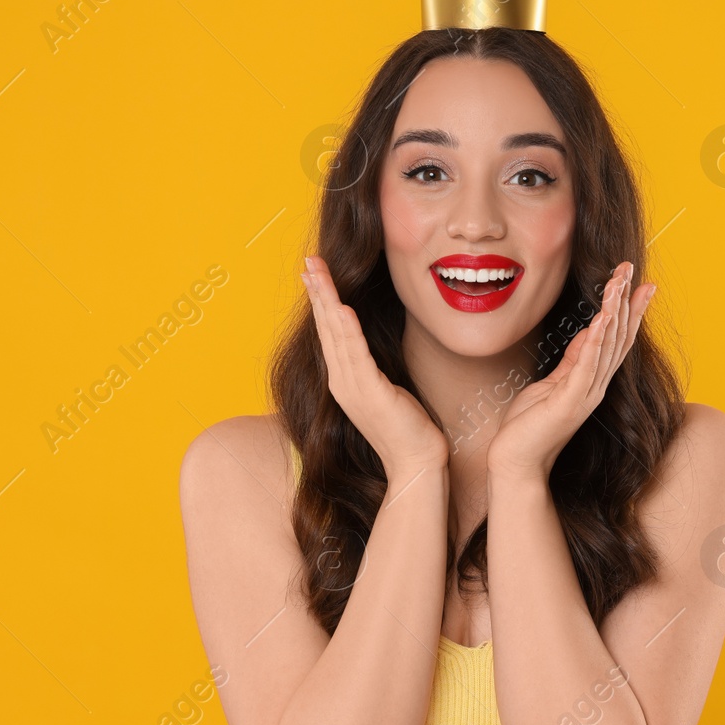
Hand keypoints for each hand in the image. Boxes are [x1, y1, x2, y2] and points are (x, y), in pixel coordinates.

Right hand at [302, 255, 447, 473]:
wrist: (416, 464)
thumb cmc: (407, 428)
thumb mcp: (387, 388)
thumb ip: (374, 366)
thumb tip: (372, 343)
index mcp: (345, 379)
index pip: (330, 332)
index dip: (322, 301)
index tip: (315, 273)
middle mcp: (342, 381)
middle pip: (326, 328)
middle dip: (318, 292)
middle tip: (308, 261)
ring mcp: (353, 388)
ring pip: (336, 335)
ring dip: (327, 301)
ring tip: (318, 272)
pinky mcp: (370, 394)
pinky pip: (356, 356)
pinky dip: (348, 331)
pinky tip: (343, 309)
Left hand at [488, 262, 656, 479]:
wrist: (516, 463)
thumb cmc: (529, 426)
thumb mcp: (552, 384)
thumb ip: (572, 362)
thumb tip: (587, 335)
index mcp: (591, 381)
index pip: (617, 339)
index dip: (630, 310)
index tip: (640, 283)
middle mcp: (595, 387)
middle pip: (618, 337)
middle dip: (626, 301)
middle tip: (632, 270)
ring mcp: (585, 395)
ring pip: (606, 347)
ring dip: (614, 313)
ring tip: (620, 284)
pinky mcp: (568, 403)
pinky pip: (585, 367)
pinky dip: (596, 343)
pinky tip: (602, 320)